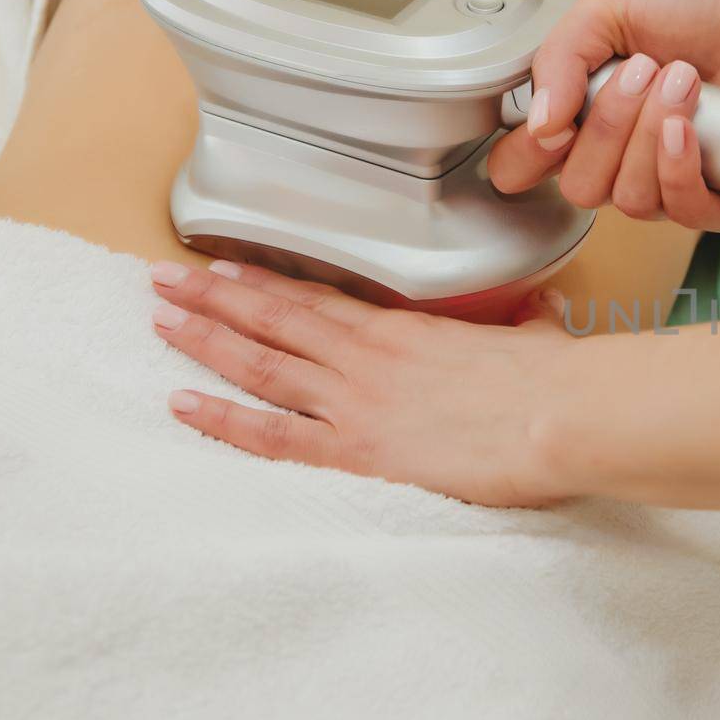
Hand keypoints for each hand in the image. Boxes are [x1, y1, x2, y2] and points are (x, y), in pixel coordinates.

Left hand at [147, 259, 578, 506]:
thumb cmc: (555, 383)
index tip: (228, 269)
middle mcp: (369, 358)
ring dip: (204, 339)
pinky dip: (222, 417)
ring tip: (158, 320)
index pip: (320, 300)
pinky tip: (182, 404)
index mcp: (408, 331)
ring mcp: (356, 401)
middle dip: (213, 296)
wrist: (560, 416)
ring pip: (260, 362)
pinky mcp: (357, 450)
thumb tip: (545, 315)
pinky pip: (272, 434)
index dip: (268, 283)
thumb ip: (530, 326)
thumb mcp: (540, 340)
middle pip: (274, 319)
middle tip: (164, 279)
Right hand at [487, 0, 719, 229]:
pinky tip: (689, 129)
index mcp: (588, 122)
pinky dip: (679, 168)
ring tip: (682, 80)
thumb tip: (538, 127)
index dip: (526, 158)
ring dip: (650, 134)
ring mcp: (672, 183)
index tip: (556, 121)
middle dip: (607, 127)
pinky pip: (683, 213)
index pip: (525, 171)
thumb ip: (557, 60)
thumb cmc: (704, 12)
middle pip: (580, 190)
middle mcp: (625, 160)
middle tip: (643, 71)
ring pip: (630, 200)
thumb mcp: (607, 13)